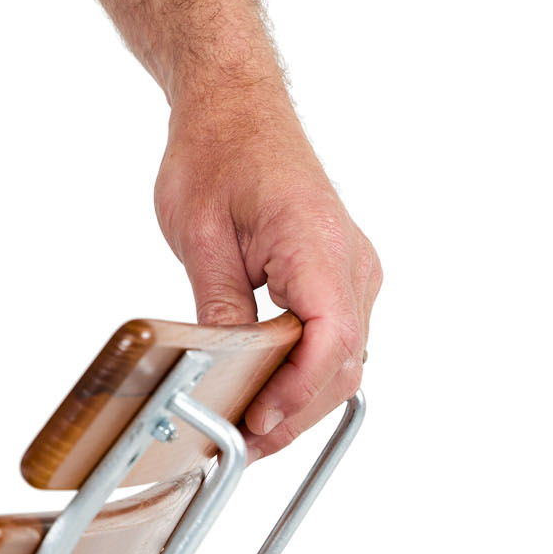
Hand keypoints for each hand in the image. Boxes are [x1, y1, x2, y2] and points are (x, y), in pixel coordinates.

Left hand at [154, 87, 381, 460]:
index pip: (331, 340)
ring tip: (247, 430)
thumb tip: (220, 371)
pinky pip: (335, 338)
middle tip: (240, 446)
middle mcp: (352, 261)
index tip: (255, 423)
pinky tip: (265, 394)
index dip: (296, 393)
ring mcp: (352, 270)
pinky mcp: (339, 275)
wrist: (235, 107)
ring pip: (344, 357)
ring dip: (301, 399)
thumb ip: (219, 307)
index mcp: (318, 244)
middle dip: (295, 412)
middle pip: (343, 362)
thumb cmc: (217, 152)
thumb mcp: (200, 236)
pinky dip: (305, 372)